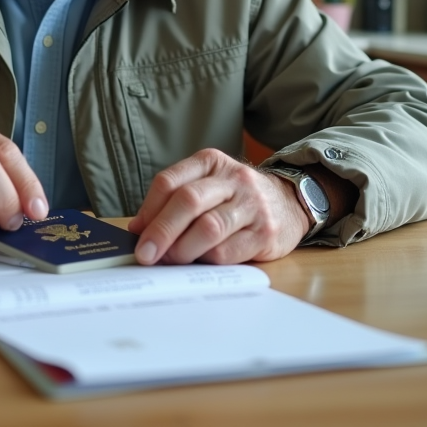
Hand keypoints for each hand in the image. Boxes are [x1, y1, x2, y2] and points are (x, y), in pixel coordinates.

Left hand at [127, 150, 309, 265]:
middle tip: (146, 255)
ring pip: (208, 227)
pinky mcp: (265, 233)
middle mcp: (233, 179)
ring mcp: (252, 205)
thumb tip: (138, 229)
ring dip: (182, 250)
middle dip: (161, 231)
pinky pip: (227, 251)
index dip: (149, 210)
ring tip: (170, 261)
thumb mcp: (207, 186)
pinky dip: (206, 261)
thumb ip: (173, 201)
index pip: (170, 182)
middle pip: (188, 201)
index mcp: (211, 162)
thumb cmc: (237, 198)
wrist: (290, 203)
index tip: (136, 234)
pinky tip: (199, 263)